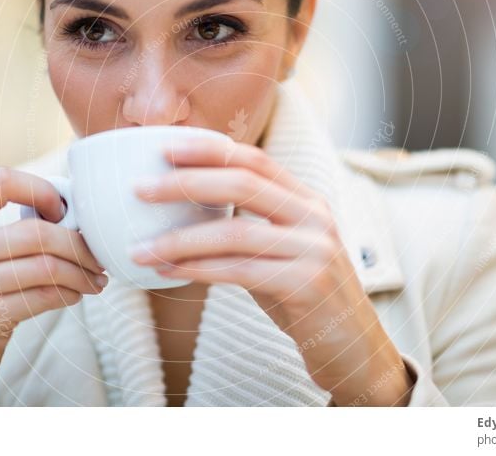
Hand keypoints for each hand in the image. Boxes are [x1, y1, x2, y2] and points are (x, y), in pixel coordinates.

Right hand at [0, 167, 107, 405]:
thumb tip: (71, 210)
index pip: (0, 182)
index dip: (41, 191)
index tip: (63, 211)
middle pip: (35, 233)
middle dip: (78, 244)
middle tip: (97, 256)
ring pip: (46, 267)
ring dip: (81, 273)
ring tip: (95, 278)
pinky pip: (44, 297)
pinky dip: (70, 293)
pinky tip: (76, 294)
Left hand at [129, 137, 413, 405]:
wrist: (354, 346)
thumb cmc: (306, 298)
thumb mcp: (282, 251)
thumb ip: (248, 229)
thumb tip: (184, 216)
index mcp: (307, 200)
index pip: (255, 160)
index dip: (209, 150)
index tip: (166, 148)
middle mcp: (314, 217)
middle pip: (243, 184)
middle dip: (185, 183)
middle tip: (140, 190)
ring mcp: (314, 249)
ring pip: (234, 232)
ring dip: (179, 240)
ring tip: (141, 248)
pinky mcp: (306, 285)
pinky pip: (239, 272)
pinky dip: (197, 270)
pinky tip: (168, 273)